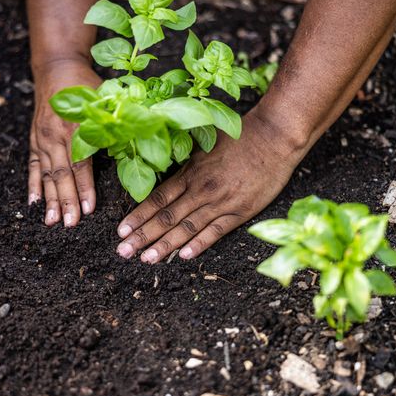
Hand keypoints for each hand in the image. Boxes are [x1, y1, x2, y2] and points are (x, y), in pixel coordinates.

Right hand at [28, 59, 101, 226]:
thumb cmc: (86, 85)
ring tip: (52, 221)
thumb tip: (134, 148)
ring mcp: (42, 138)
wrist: (57, 67)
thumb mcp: (105, 100)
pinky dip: (33, 185)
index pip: (81, 164)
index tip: (89, 209)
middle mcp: (55, 135)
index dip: (85, 188)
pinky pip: (33, 166)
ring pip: (47, 174)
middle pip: (61, 174)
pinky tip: (33, 203)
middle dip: (66, 202)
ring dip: (49, 199)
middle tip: (70, 224)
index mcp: (76, 127)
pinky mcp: (35, 139)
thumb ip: (115, 125)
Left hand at [115, 109, 310, 262]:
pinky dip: (199, 244)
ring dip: (165, 245)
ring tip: (146, 259)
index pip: (157, 199)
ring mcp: (220, 202)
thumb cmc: (239, 136)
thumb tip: (164, 167)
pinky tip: (184, 256)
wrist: (274, 138)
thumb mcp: (205, 144)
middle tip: (123, 252)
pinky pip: (216, 231)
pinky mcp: (240, 211)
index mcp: (190, 172)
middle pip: (166, 217)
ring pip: (187, 228)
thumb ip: (185, 161)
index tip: (121, 231)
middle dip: (143, 236)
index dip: (138, 216)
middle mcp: (201, 189)